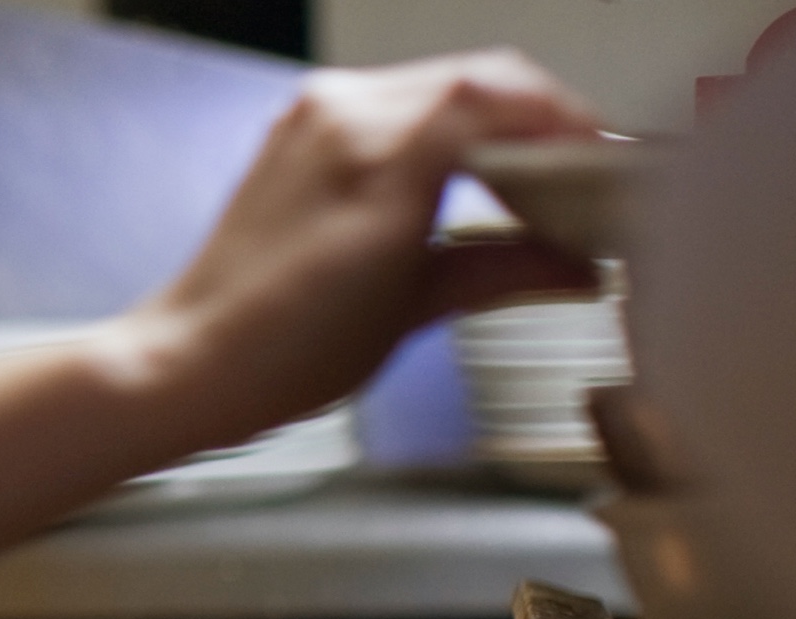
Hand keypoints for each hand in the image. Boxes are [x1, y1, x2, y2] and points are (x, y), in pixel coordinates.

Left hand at [104, 50, 604, 436]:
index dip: (569, 121)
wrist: (189, 361)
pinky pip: (393, 107)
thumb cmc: (283, 347)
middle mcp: (343, 115)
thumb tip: (581, 264)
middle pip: (477, 80)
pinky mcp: (297, 134)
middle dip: (540, 118)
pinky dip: (442, 130)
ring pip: (438, 86)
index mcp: (379, 150)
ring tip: (534, 177)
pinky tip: (465, 175)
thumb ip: (507, 268)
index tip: (605, 160)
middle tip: (583, 172)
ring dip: (494, 120)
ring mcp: (314, 119)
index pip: (502, 94)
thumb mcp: (416, 307)